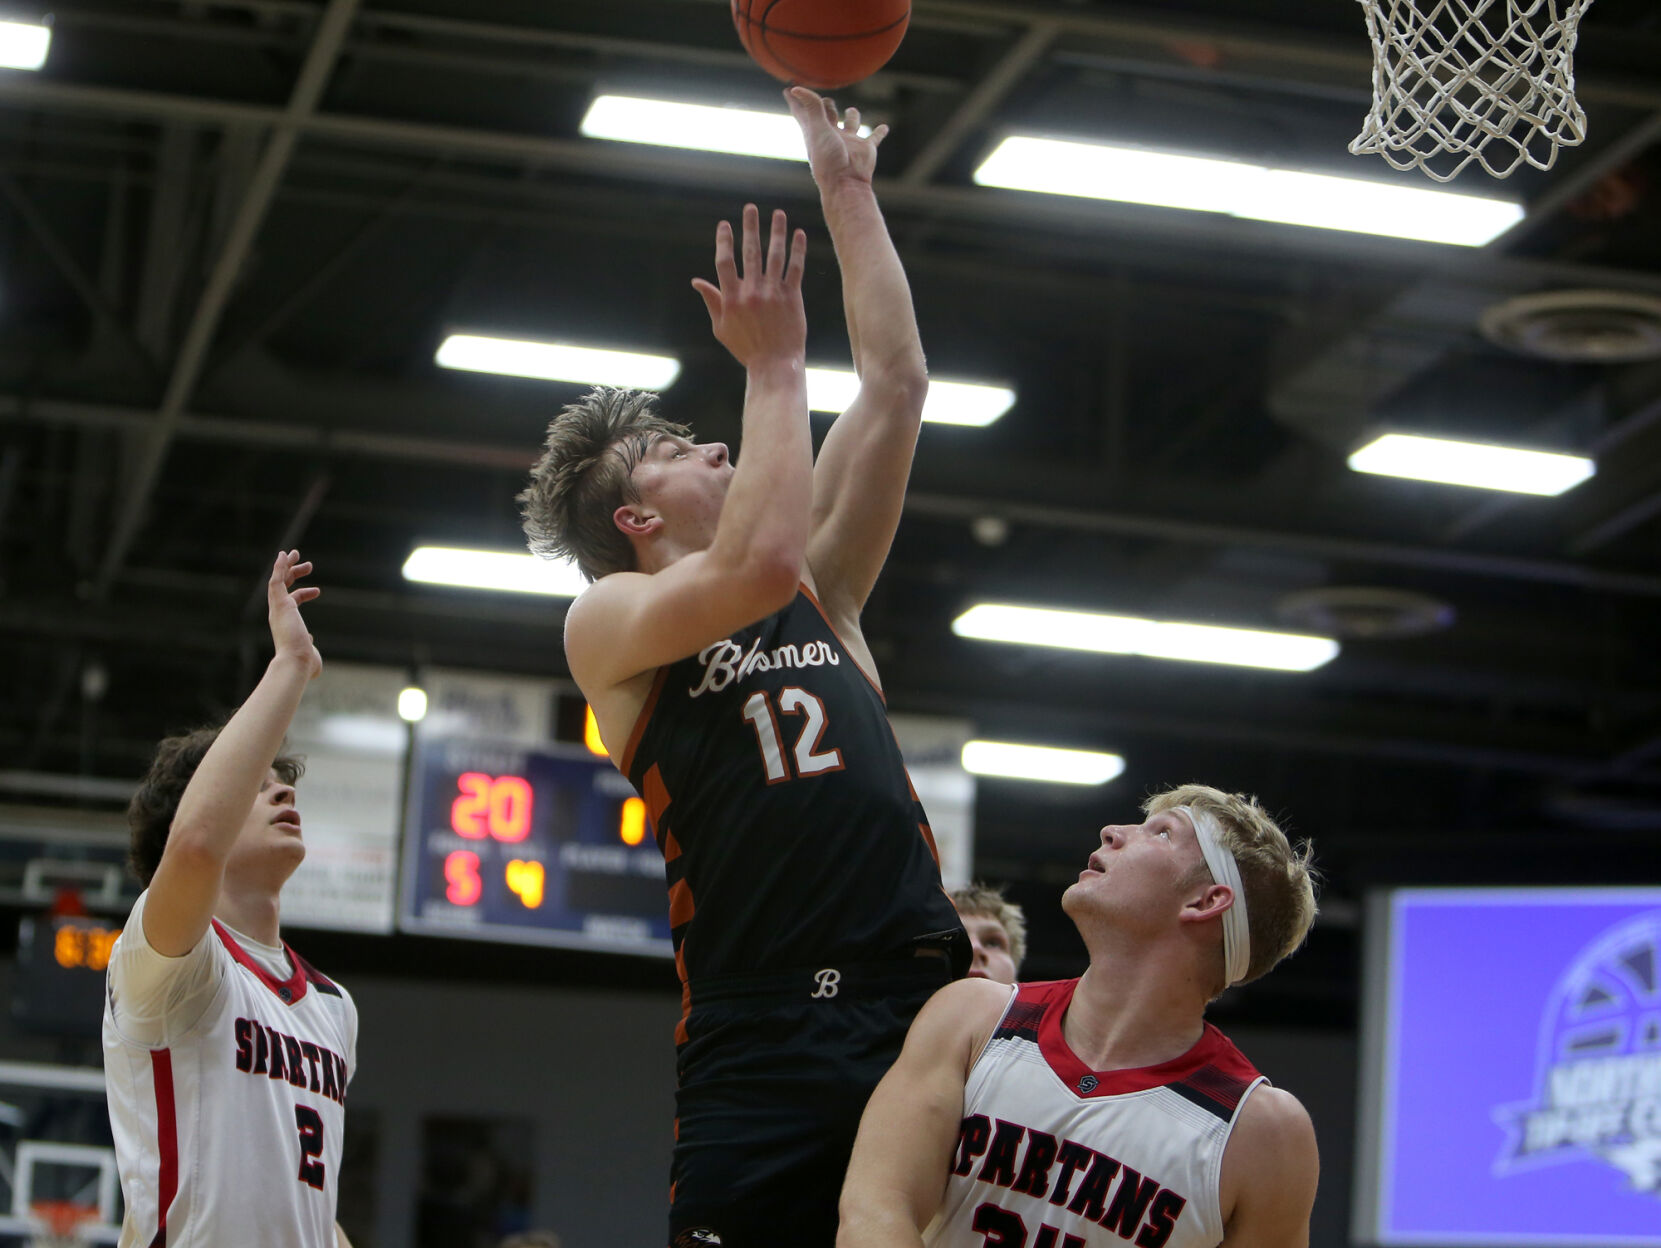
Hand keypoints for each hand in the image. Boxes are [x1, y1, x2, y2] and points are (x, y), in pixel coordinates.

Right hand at [267, 549, 321, 679]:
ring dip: (287, 566)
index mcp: (286, 623)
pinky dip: (279, 567)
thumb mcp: (310, 654)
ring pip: (278, 581)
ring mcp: (278, 608)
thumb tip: (310, 642)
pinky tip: (284, 554)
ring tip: (296, 553)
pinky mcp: (279, 604)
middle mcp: (279, 614)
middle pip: (284, 588)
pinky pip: (276, 581)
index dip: (304, 593)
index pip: (293, 602)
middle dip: (294, 574)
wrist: (296, 664)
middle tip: (307, 565)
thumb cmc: (304, 663)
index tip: (317, 591)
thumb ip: (310, 646)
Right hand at [690, 203, 806, 368]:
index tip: (724, 224)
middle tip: (750, 208)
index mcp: (732, 298)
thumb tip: (696, 281)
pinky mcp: (792, 297)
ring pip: (775, 255)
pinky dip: (798, 250)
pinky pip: (795, 268)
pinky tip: (799, 234)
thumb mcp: (722, 327)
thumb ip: (711, 301)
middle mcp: (752, 292)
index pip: (724, 262)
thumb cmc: (746, 348)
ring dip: (777, 232)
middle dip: (750, 227)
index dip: (724, 241)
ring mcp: (773, 293)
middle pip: (750, 252)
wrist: (774, 364)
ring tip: (778, 214)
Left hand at [786, 86, 887, 188]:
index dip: (796, 100)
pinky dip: (880, 132)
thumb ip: (812, 107)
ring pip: (851, 123)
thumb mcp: (818, 129)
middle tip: (823, 99)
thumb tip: (794, 88)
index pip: (803, 111)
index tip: (788, 89)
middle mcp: (832, 135)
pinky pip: (875, 136)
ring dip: (852, 116)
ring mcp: (849, 141)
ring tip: (851, 111)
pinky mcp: (865, 148)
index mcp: (815, 131)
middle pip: (826, 114)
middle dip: (825, 105)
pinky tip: (884, 127)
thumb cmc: (828, 159)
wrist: (847, 183)